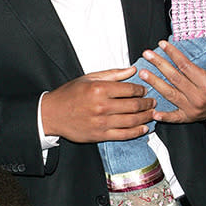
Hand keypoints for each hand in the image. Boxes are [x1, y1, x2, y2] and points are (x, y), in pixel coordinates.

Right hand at [40, 67, 154, 141]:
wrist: (52, 114)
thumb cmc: (69, 94)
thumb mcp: (89, 78)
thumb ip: (112, 74)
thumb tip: (132, 70)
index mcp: (99, 89)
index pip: (130, 89)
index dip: (141, 89)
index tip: (145, 90)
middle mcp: (102, 106)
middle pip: (134, 105)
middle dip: (147, 103)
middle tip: (153, 102)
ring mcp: (102, 122)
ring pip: (132, 121)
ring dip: (146, 117)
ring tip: (152, 114)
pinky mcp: (100, 135)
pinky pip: (124, 134)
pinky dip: (137, 132)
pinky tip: (144, 128)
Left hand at [139, 40, 205, 122]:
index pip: (185, 66)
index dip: (173, 54)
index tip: (162, 44)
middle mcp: (198, 97)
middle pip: (174, 78)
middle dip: (159, 65)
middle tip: (147, 55)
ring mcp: (192, 108)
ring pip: (170, 94)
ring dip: (155, 83)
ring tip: (143, 73)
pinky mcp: (188, 117)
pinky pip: (174, 118)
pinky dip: (164, 116)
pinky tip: (153, 112)